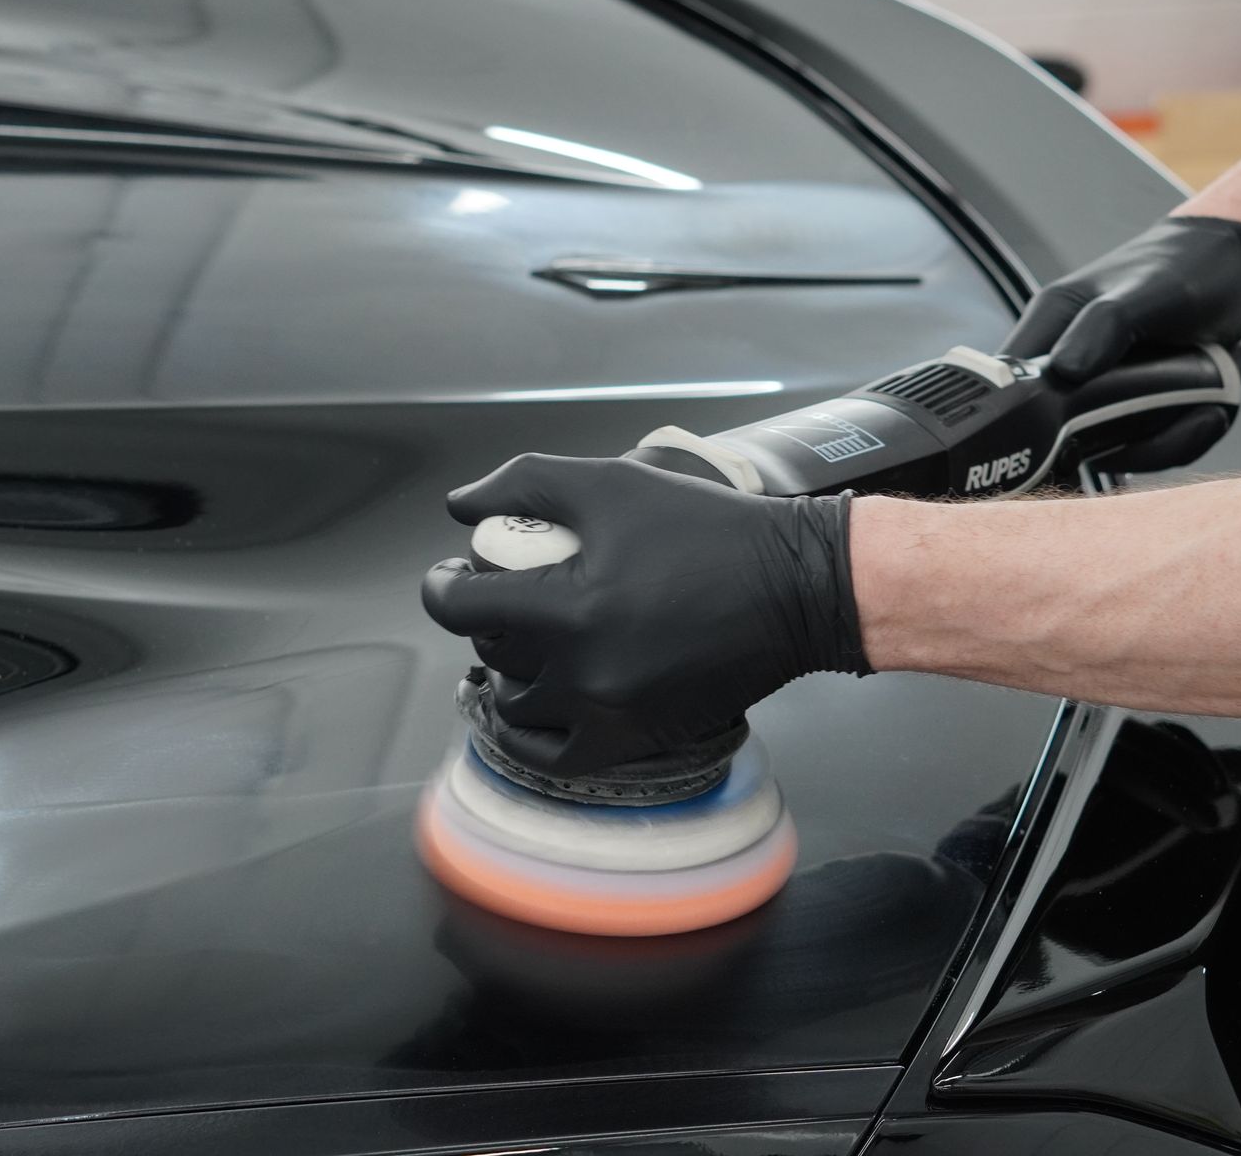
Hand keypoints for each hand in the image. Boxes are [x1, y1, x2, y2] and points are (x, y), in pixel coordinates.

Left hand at [420, 454, 868, 782]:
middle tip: (507, 592)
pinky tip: (536, 705)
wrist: (797, 589)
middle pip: (492, 652)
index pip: (463, 607)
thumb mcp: (612, 483)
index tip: (453, 572)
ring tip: (530, 641)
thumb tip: (461, 504)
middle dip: (486, 619)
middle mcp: (585, 672)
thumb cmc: (710, 530)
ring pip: (519, 707)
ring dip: (512, 673)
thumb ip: (526, 483)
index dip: (443, 585)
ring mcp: (611, 714)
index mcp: (571, 607)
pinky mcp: (638, 739)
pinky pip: (558, 757)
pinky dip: (535, 734)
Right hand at [999, 215, 1240, 470]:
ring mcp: (1101, 392)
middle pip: (1059, 435)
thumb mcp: (1146, 291)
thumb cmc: (1186, 265)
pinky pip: (1144, 447)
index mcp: (1051, 328)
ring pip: (1108, 448)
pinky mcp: (1133, 409)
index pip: (1007, 386)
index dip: (1023, 420)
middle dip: (1116, 440)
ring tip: (1206, 410)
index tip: (1068, 439)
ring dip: (1159, 442)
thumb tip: (1065, 374)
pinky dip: (1179, 439)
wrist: (1238, 266)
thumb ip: (1102, 328)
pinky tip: (1210, 411)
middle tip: (1163, 418)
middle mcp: (1068, 365)